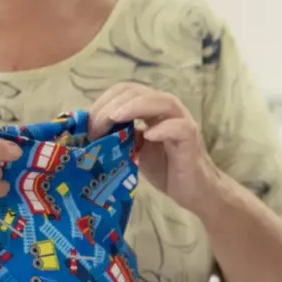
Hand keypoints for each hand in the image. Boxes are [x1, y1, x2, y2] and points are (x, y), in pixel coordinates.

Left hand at [89, 84, 219, 215]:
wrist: (194, 190)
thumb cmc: (165, 168)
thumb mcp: (134, 148)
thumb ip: (120, 134)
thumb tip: (91, 131)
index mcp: (151, 108)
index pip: (124, 91)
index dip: (103, 102)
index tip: (88, 125)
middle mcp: (167, 109)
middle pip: (137, 91)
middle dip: (111, 106)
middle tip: (95, 129)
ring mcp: (181, 122)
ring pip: (161, 101)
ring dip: (134, 107)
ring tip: (115, 119)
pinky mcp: (191, 139)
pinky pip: (179, 127)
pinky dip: (163, 129)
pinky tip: (148, 136)